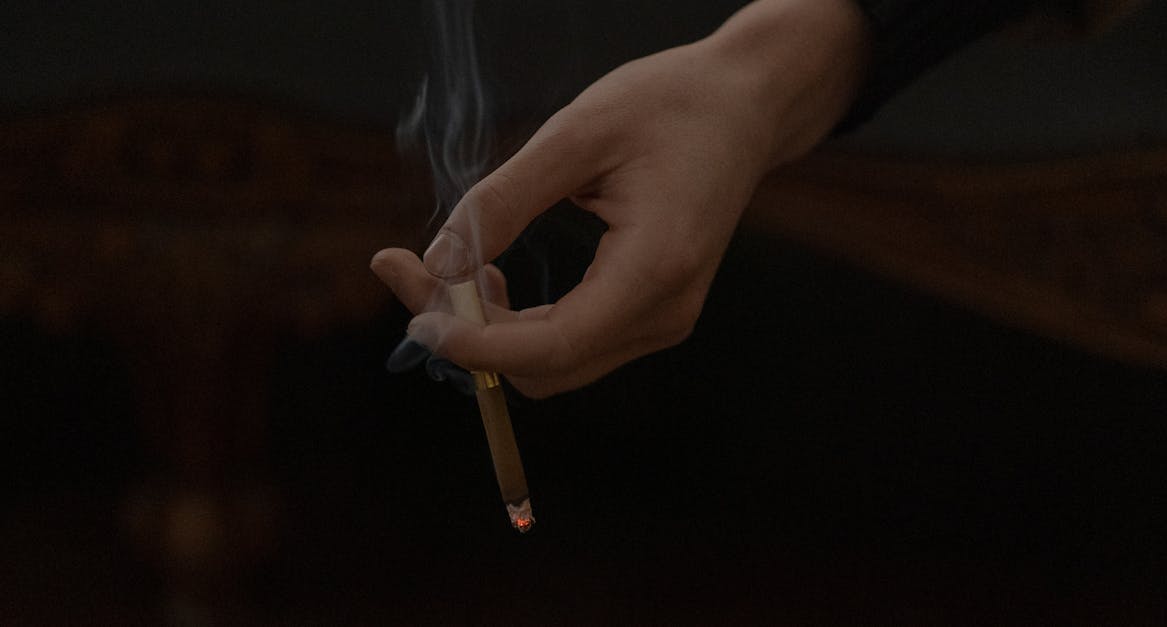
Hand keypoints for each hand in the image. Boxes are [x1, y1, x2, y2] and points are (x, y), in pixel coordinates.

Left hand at [373, 0, 867, 397]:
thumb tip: (437, 262)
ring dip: (490, 331)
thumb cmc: (669, 105)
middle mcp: (665, 313)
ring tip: (457, 268)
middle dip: (468, 334)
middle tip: (410, 269)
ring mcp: (662, 321)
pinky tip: (493, 279)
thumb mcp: (576, 135)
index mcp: (656, 269)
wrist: (743, 108)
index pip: (550, 346)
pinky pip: (571, 345)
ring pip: (552, 364)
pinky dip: (519, 325)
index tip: (412, 309)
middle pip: (543, 367)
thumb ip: (502, 201)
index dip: (472, 342)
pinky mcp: (651, 314)